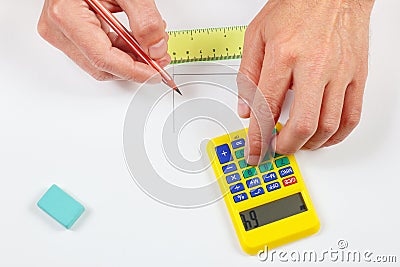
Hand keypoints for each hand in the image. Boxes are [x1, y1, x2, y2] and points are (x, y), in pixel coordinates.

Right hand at [38, 0, 169, 81]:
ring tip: (152, 45)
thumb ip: (145, 19)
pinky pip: (98, 53)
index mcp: (66, 16)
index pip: (103, 59)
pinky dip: (121, 51)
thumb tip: (156, 49)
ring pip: (101, 63)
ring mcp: (62, 34)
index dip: (133, 70)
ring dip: (130, 59)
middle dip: (135, 67)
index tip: (155, 73)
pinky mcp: (69, 35)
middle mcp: (58, 30)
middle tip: (160, 59)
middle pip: (102, 66)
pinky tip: (137, 41)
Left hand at [239, 0, 374, 164]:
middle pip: (303, 124)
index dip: (258, 136)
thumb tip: (246, 107)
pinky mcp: (357, 75)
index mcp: (284, 55)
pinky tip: (324, 137)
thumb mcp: (257, 34)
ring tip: (296, 143)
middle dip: (286, 146)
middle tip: (276, 148)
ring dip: (309, 144)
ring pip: (328, 125)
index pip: (267, 107)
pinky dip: (337, 135)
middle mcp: (314, 65)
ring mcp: (340, 72)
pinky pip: (352, 115)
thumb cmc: (297, 6)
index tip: (253, 151)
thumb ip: (248, 73)